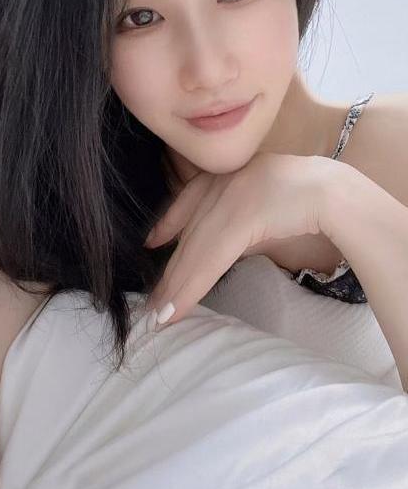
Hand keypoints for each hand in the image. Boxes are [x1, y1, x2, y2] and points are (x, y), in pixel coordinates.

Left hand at [143, 151, 337, 327]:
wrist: (335, 193)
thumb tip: (233, 239)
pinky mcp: (239, 218)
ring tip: (161, 314)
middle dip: (171, 269)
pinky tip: (176, 308)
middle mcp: (225, 181)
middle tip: (155, 299)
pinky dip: (190, 288)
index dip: (169, 222)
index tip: (153, 240)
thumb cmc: (312, 200)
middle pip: (190, 232)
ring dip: (176, 287)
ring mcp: (230, 196)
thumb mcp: (267, 202)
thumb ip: (246, 216)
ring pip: (195, 250)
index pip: (190, 198)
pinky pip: (208, 260)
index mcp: (233, 174)